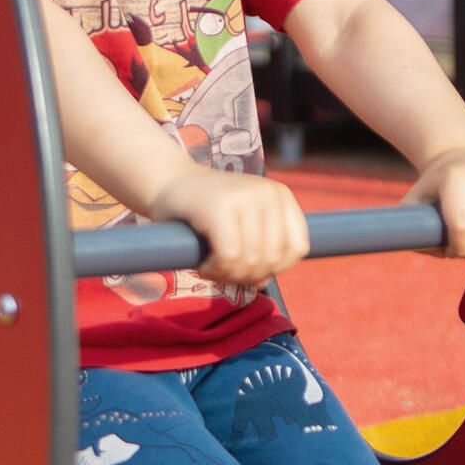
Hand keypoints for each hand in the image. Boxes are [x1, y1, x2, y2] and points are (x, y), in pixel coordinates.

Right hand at [149, 167, 310, 286]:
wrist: (167, 182)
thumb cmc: (206, 211)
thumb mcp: (244, 225)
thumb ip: (260, 250)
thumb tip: (263, 281)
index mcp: (281, 196)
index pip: (297, 248)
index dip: (275, 268)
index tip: (248, 268)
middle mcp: (268, 193)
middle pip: (272, 259)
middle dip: (247, 276)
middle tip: (223, 270)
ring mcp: (246, 197)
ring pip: (251, 261)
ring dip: (228, 275)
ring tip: (212, 267)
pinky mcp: (220, 206)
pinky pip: (229, 257)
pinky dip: (215, 271)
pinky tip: (203, 265)